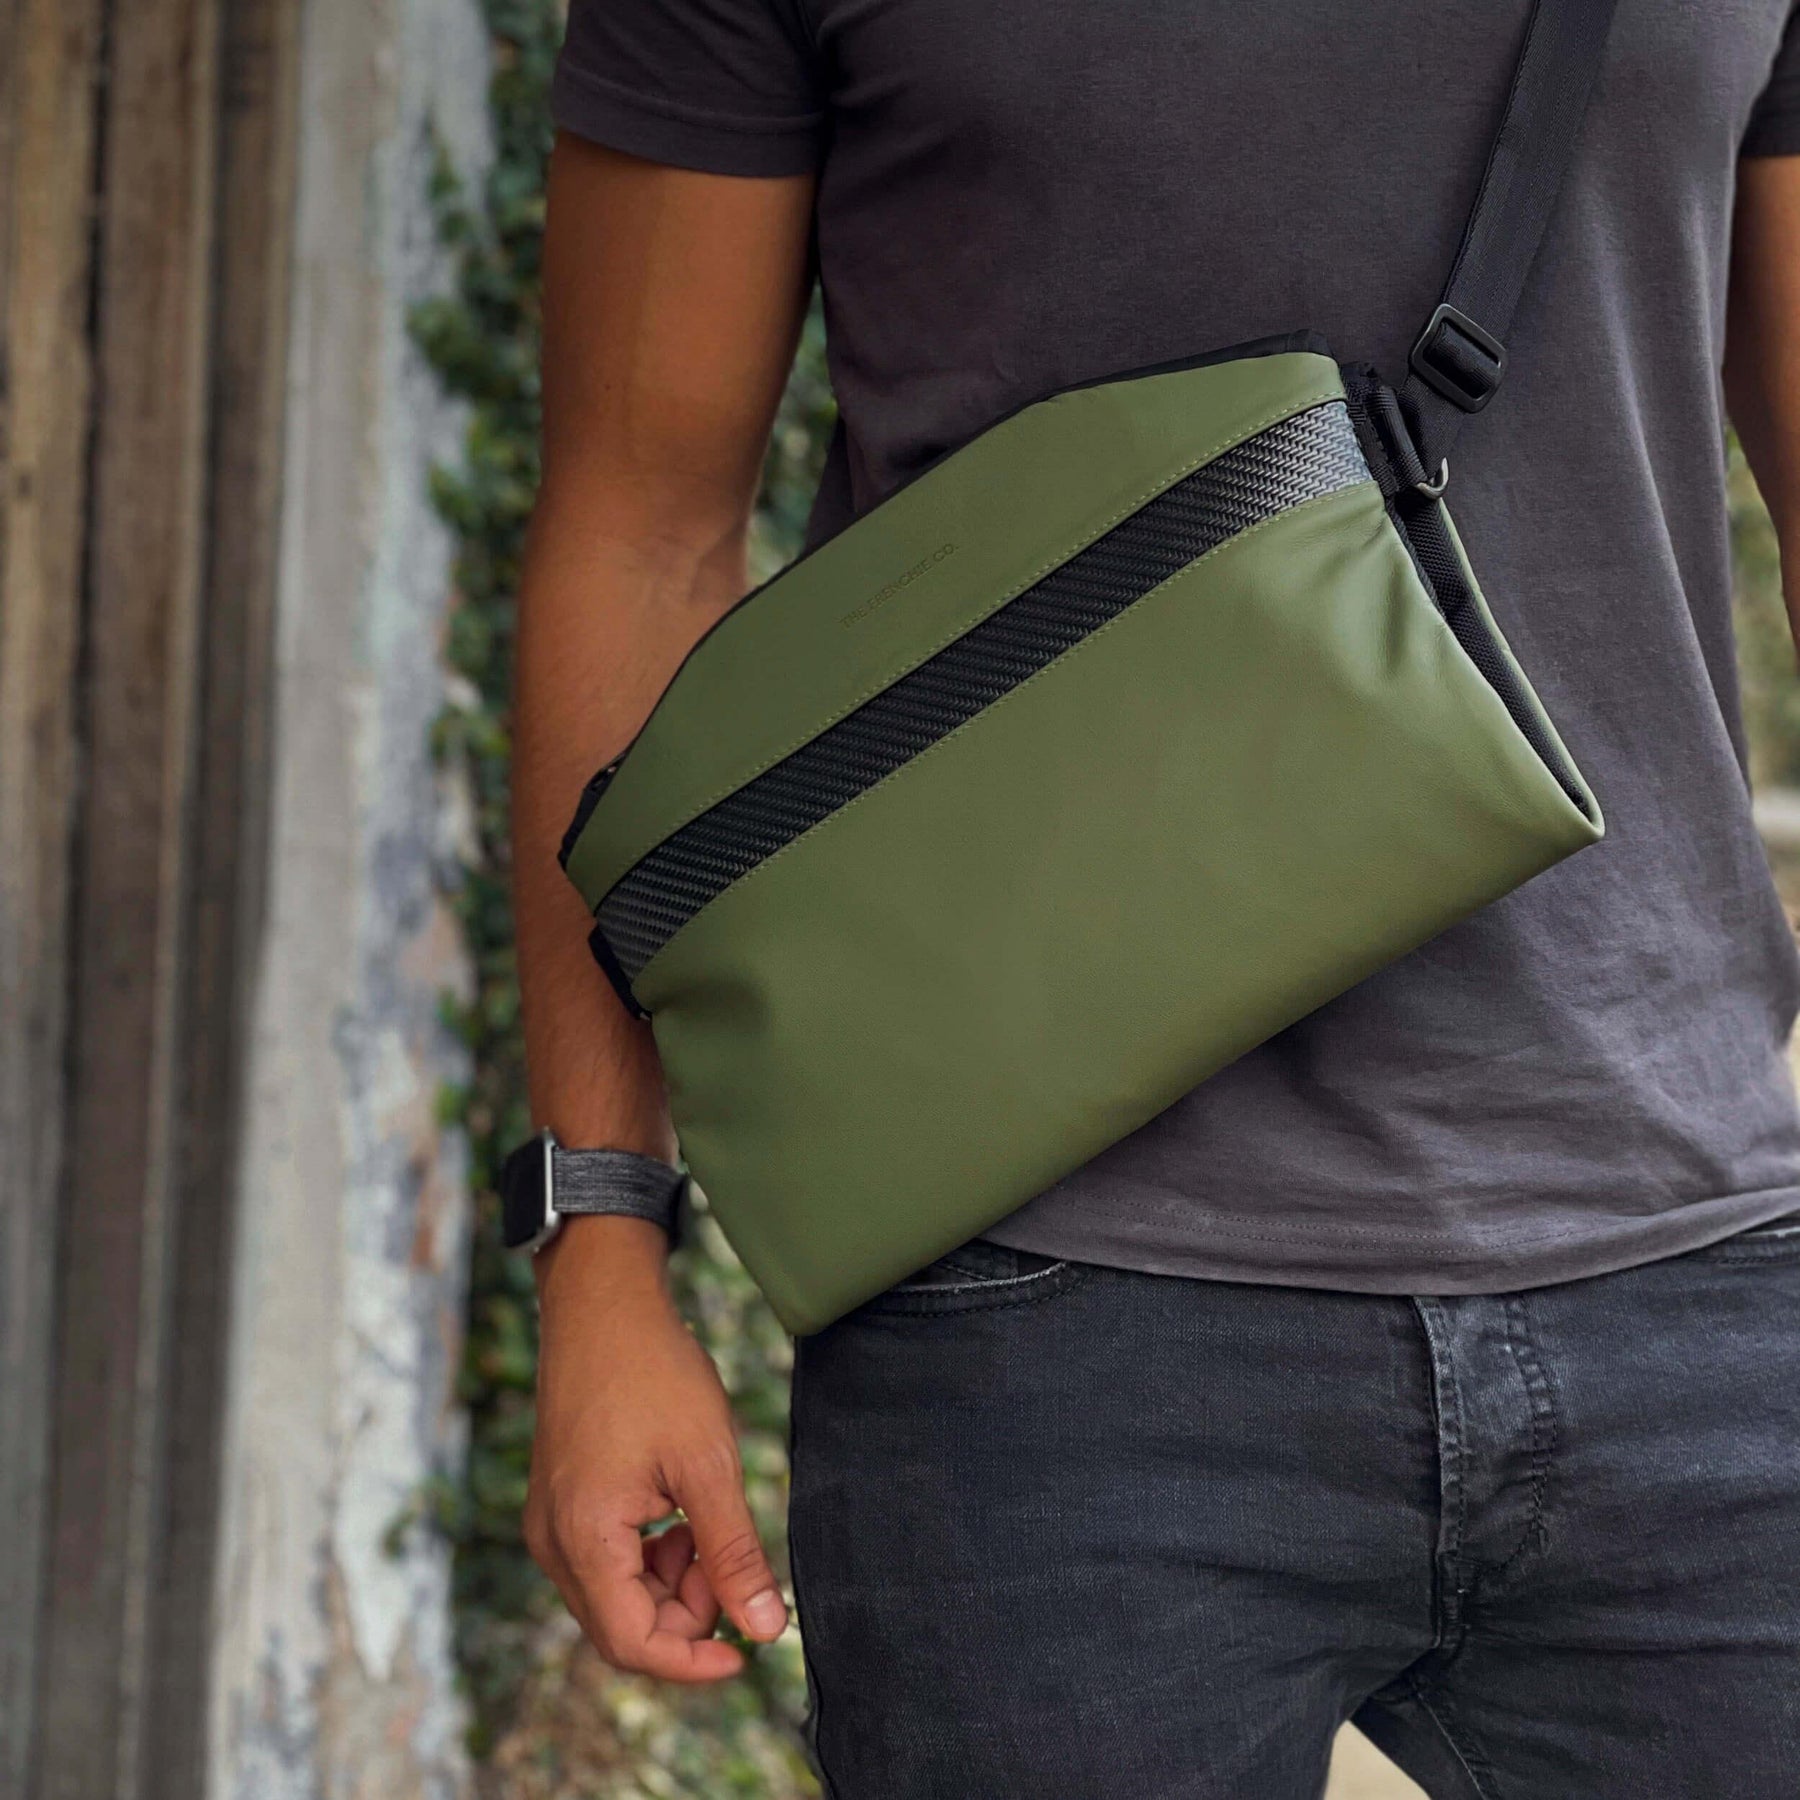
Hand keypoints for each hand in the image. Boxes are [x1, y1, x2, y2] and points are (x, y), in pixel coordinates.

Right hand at [523, 1215, 788, 1681]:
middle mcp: (553, 1541)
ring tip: (707, 1526)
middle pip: (621, 1628)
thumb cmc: (654, 1372)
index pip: (633, 1645)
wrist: (602, 1304)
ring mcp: (550, 1522)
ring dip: (670, 1584)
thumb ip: (734, 1552)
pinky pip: (603, 1561)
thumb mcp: (708, 1462)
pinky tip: (680, 1514)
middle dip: (685, 1616)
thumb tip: (765, 1629)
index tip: (746, 1650)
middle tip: (732, 1567)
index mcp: (583, 1538)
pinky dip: (649, 1557)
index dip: (693, 1663)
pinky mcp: (558, 1502)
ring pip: (614, 1596)